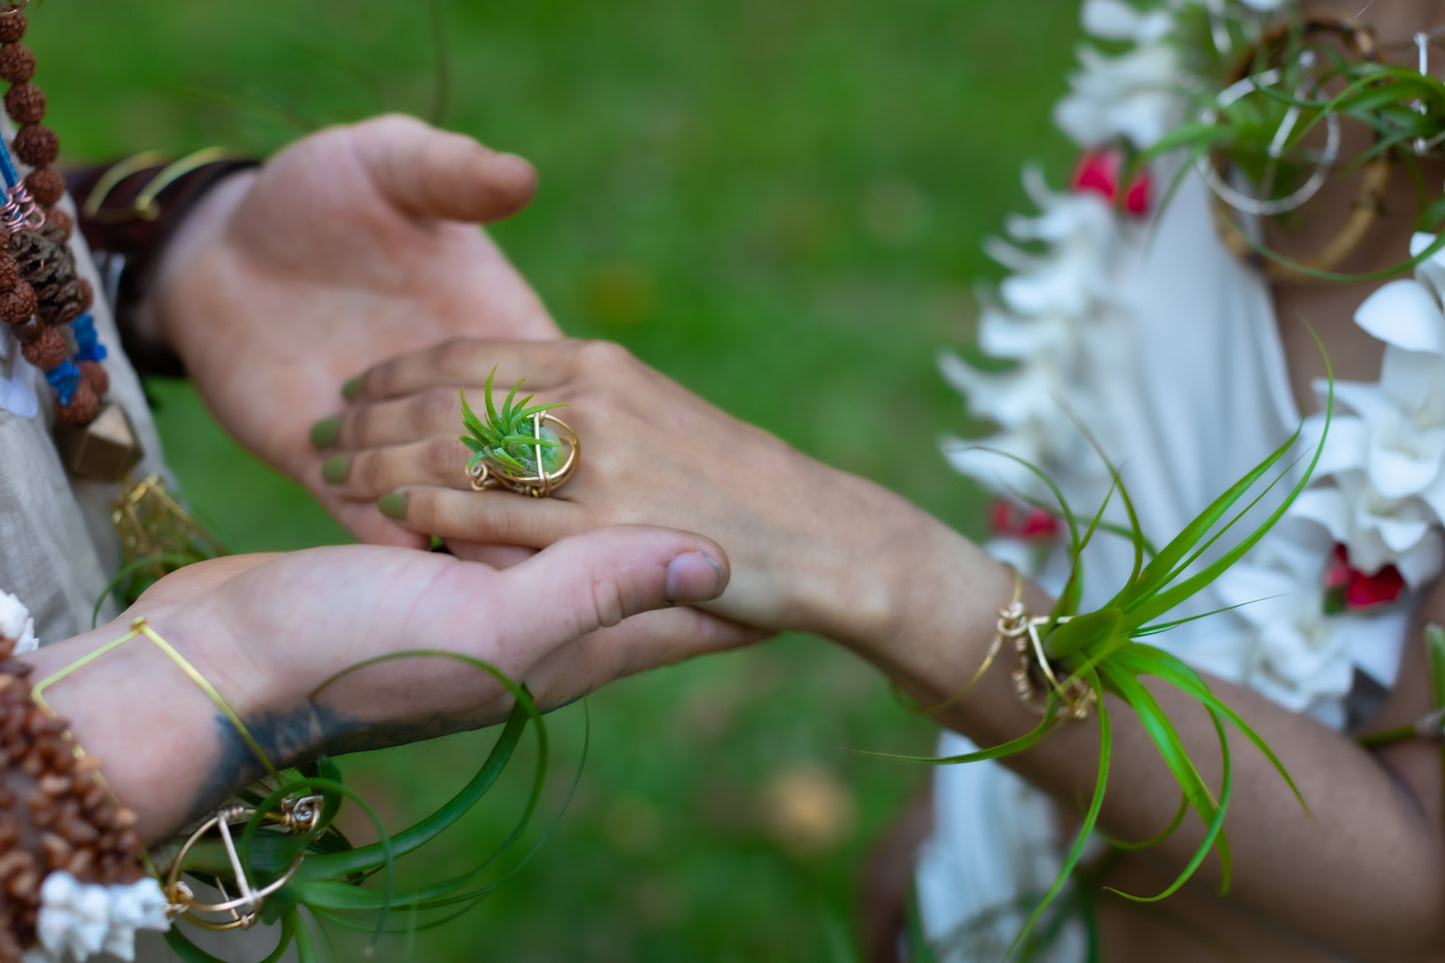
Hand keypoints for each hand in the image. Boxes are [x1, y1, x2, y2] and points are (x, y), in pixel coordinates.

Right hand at [23, 525, 747, 841]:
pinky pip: (505, 520)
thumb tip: (713, 560)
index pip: (678, 613)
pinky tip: (544, 460)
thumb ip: (602, 590)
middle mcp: (534, 621)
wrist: (224, 662)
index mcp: (566, 639)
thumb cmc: (354, 652)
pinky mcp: (428, 568)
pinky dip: (534, 485)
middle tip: (749, 502)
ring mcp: (480, 596)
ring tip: (664, 470)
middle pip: (636, 573)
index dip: (740, 587)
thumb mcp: (494, 626)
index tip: (800, 564)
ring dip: (613, 504)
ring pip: (571, 537)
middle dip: (689, 540)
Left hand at [151, 114, 558, 544]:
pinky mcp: (342, 480)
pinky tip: (400, 542)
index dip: (569, 416)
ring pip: (451, 503)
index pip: (552, 387)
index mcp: (499, 328)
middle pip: (504, 452)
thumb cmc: (319, 191)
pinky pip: (381, 531)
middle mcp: (465, 400)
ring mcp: (406, 445)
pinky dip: (395, 542)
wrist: (220, 248)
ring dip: (442, 506)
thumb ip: (451, 172)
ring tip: (434, 500)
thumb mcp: (389, 165)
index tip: (577, 438)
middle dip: (490, 463)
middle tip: (475, 465)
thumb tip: (521, 177)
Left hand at [312, 337, 958, 641]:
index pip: (473, 352)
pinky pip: (500, 512)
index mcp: (600, 364)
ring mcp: (600, 460)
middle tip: (320, 426)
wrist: (823, 534)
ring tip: (331, 466)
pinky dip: (438, 509)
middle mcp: (594, 398)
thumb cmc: (740, 484)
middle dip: (374, 408)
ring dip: (386, 454)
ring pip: (461, 446)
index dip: (401, 366)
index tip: (355, 383)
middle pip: (451, 391)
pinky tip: (391, 514)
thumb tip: (519, 412)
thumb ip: (589, 408)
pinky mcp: (606, 526)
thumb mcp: (658, 419)